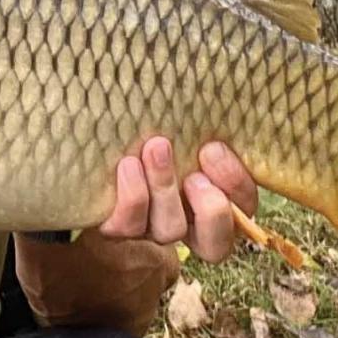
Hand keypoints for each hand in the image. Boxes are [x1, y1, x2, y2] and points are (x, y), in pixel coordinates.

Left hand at [97, 137, 257, 263]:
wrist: (93, 146)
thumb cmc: (149, 125)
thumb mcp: (182, 125)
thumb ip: (202, 124)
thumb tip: (218, 96)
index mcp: (214, 197)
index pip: (244, 207)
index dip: (236, 185)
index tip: (214, 148)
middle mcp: (188, 221)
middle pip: (214, 242)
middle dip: (211, 209)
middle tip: (195, 175)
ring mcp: (152, 228)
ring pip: (169, 230)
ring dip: (165, 189)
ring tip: (155, 149)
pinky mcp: (118, 227)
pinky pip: (125, 227)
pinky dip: (131, 197)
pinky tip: (128, 165)